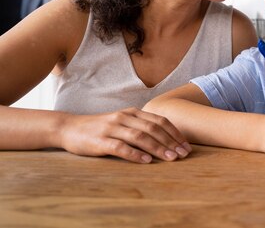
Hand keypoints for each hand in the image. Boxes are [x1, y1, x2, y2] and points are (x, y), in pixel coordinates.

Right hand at [58, 107, 191, 162]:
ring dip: (158, 148)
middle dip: (171, 142)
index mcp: (132, 112)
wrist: (69, 128)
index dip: (175, 133)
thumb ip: (140, 126)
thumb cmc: (100, 128)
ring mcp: (112, 128)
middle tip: (183, 154)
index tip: (186, 146)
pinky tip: (146, 161)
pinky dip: (135, 154)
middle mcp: (124, 117)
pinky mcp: (100, 141)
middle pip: (153, 129)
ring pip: (140, 137)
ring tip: (170, 158)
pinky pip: (120, 147)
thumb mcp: (122, 122)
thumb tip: (166, 139)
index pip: (159, 121)